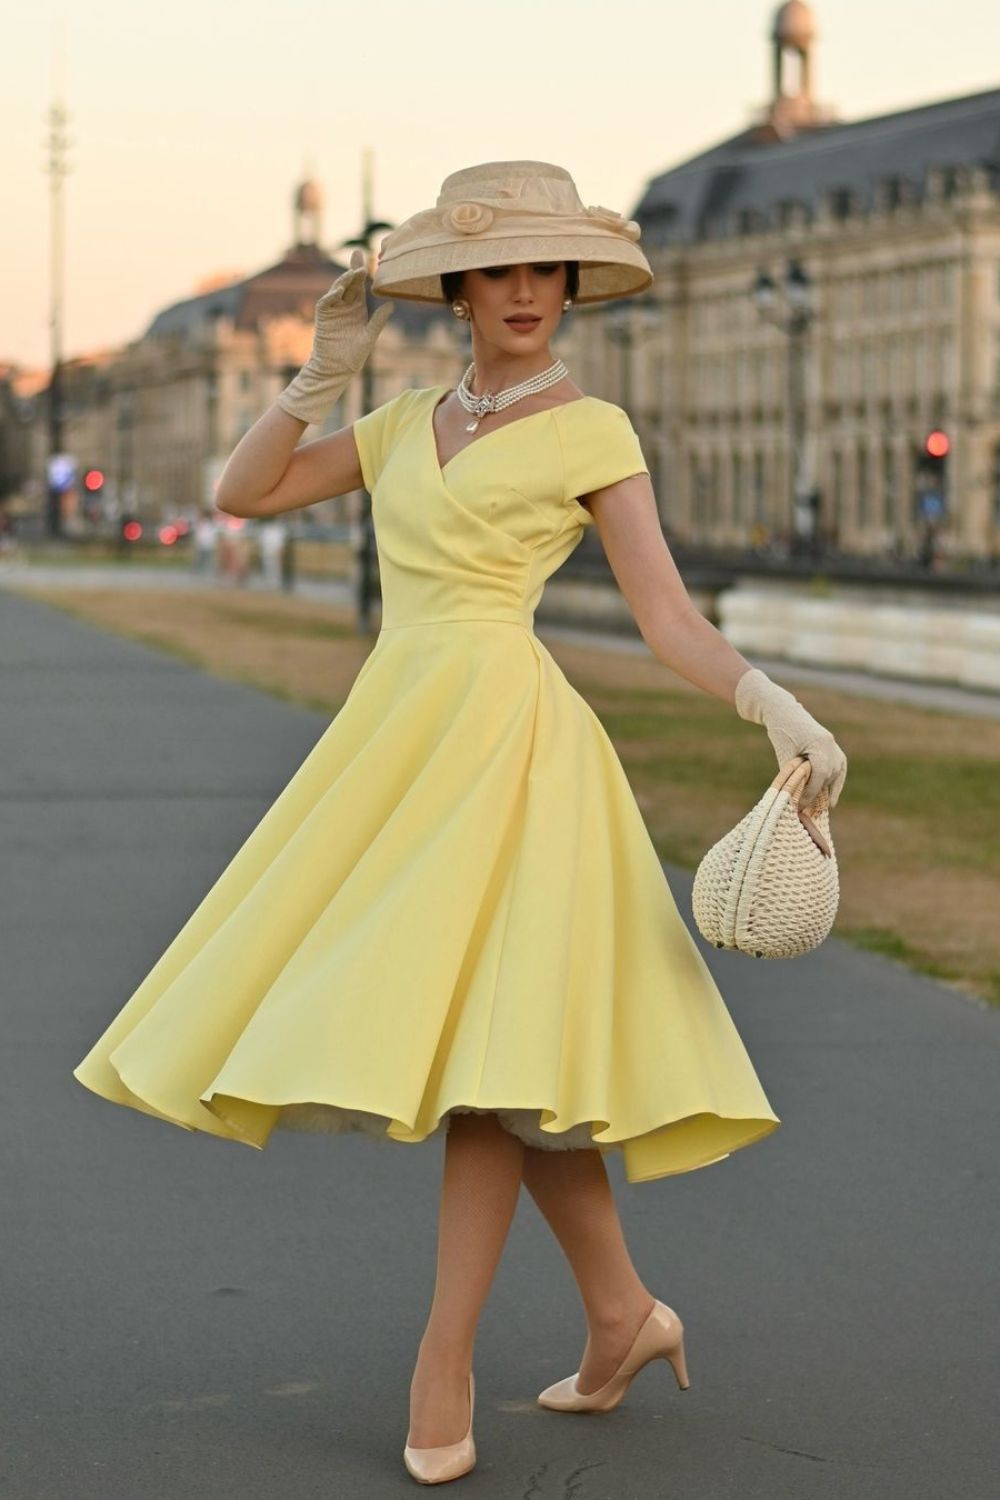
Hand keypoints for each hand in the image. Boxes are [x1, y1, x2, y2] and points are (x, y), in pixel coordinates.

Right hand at [276, 249, 394, 425]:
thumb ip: (379, 321)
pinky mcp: (323, 318)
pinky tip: (339, 291)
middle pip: (349, 283)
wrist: (336, 369)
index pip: (360, 286)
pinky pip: (326, 302)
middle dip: (353, 268)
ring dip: (344, 280)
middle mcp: (345, 306)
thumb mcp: (369, 336)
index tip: (370, 258)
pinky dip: (331, 296)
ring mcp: (333, 310)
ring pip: (338, 289)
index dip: (364, 273)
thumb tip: (392, 304)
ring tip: (354, 272)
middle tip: (359, 253)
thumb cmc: (353, 356)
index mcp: (357, 309)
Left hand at [734, 667, 847, 811]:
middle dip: (817, 795)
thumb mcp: (785, 756)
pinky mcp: (833, 749)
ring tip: (815, 809)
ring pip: (835, 775)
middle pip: (828, 777)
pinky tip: (831, 802)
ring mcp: (834, 746)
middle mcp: (831, 745)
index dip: (811, 793)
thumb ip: (794, 776)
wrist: (784, 713)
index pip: (820, 775)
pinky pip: (839, 770)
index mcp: (820, 744)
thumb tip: (795, 800)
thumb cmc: (781, 734)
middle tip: (806, 813)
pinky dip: (835, 785)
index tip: (801, 806)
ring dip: (825, 791)